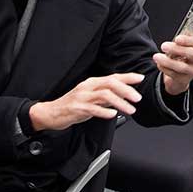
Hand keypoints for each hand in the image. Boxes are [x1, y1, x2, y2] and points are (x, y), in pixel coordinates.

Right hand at [30, 73, 144, 130]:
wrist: (52, 113)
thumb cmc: (72, 105)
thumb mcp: (91, 98)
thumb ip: (106, 96)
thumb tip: (122, 95)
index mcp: (92, 82)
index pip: (113, 77)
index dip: (128, 77)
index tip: (140, 78)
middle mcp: (88, 87)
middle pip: (111, 83)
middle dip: (127, 90)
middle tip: (138, 98)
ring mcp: (82, 97)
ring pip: (104, 95)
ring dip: (120, 102)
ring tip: (130, 109)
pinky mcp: (77, 108)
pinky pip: (93, 108)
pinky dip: (104, 111)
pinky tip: (113, 114)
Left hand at [155, 32, 192, 95]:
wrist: (181, 73)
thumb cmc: (184, 55)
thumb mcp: (188, 42)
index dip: (187, 40)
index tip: (177, 38)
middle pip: (191, 54)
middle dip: (176, 49)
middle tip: (163, 45)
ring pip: (181, 66)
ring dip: (167, 61)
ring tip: (156, 56)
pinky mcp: (185, 80)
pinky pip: (174, 74)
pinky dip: (165, 68)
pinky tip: (159, 64)